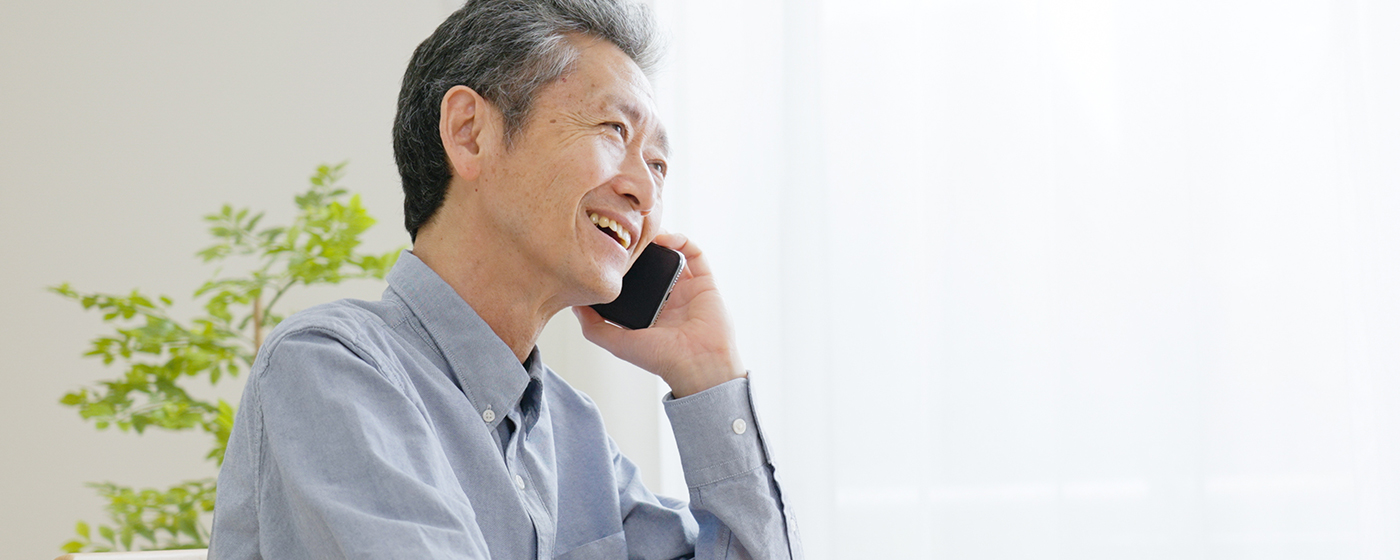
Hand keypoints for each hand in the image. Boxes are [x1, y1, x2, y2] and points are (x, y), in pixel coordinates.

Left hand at [573, 232, 744, 397]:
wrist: (697, 364)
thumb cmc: (662, 359)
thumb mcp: (618, 343)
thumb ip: (594, 327)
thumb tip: (575, 305)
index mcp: (649, 311)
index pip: (634, 281)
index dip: (623, 265)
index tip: (609, 252)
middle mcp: (669, 297)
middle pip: (653, 263)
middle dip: (640, 248)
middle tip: (626, 236)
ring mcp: (687, 288)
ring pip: (673, 254)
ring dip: (660, 239)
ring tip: (644, 232)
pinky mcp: (705, 282)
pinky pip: (695, 254)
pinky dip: (681, 241)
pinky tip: (665, 239)